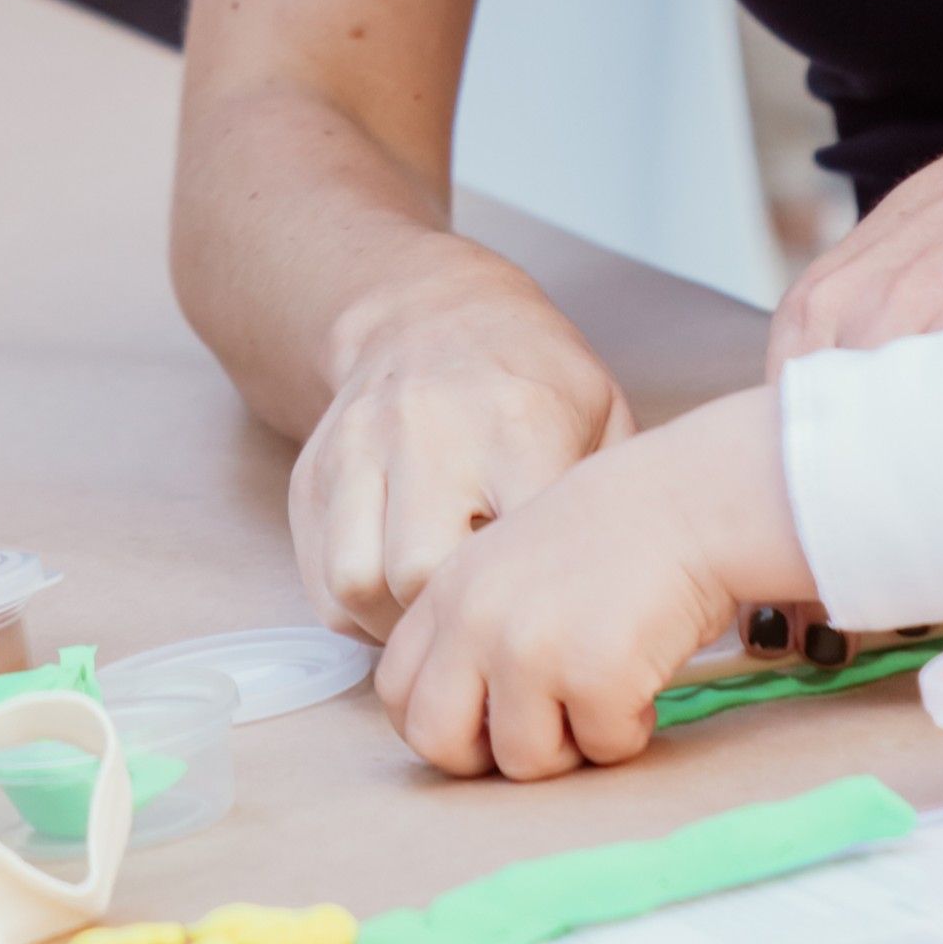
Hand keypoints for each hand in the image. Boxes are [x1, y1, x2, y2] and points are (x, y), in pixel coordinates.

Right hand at [292, 272, 633, 639]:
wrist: (428, 311)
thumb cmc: (531, 377)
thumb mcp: (601, 409)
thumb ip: (613, 498)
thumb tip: (632, 599)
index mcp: (515, 421)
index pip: (517, 546)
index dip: (538, 603)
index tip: (559, 615)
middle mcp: (425, 432)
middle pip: (422, 573)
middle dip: (459, 621)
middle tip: (492, 632)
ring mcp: (356, 450)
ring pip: (356, 583)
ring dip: (400, 625)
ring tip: (443, 624)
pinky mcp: (310, 474)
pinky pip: (321, 582)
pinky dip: (361, 615)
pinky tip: (404, 604)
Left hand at [377, 390, 805, 778]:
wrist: (686, 503)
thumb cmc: (609, 539)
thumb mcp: (507, 564)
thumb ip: (471, 628)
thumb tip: (461, 718)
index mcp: (447, 591)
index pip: (395, 690)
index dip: (438, 723)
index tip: (485, 726)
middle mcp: (473, 620)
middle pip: (434, 740)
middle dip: (489, 756)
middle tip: (544, 730)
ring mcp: (528, 649)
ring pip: (523, 761)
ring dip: (572, 743)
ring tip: (603, 688)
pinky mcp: (592, 675)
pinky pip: (602, 749)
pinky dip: (629, 727)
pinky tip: (642, 673)